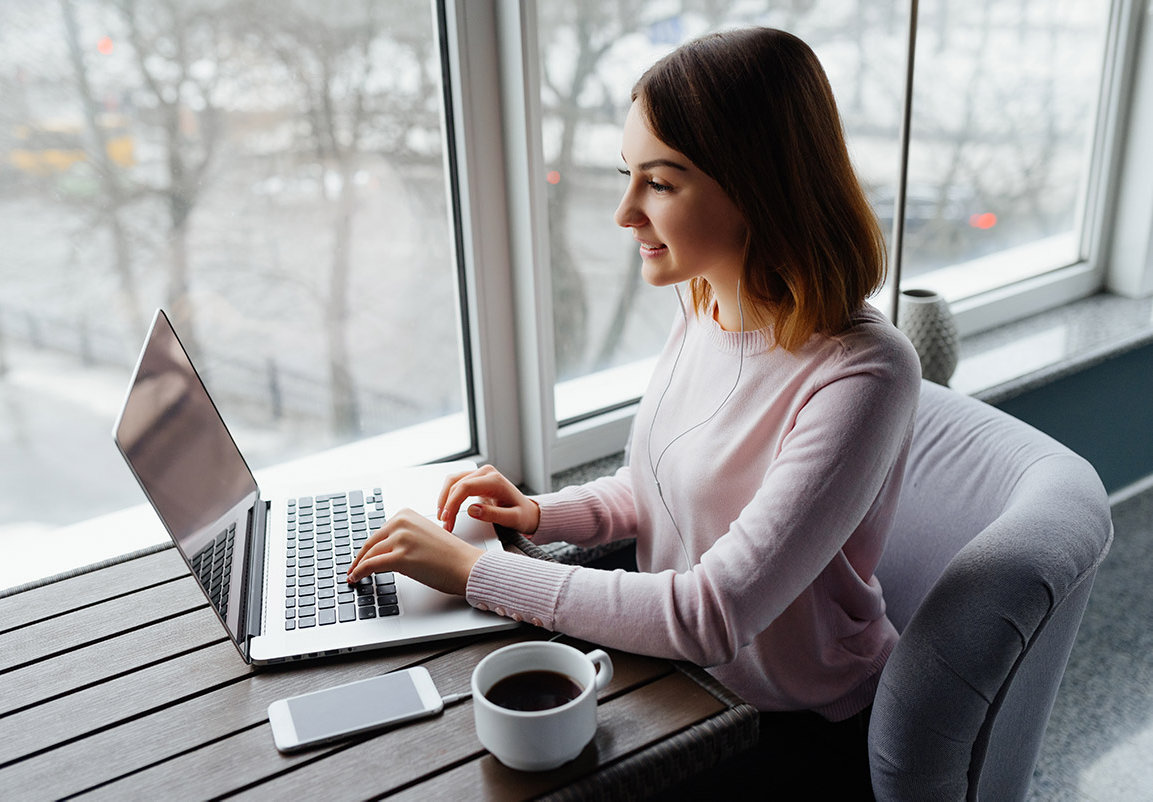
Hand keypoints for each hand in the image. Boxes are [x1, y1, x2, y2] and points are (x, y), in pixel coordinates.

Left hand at [346, 508, 483, 595]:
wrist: (467, 566)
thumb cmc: (451, 555)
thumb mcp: (424, 535)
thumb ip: (404, 537)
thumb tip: (384, 550)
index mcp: (407, 514)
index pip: (379, 532)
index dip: (369, 547)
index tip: (362, 556)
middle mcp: (402, 522)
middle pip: (371, 542)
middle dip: (360, 557)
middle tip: (353, 567)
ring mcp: (401, 539)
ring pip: (369, 555)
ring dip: (358, 567)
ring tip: (354, 575)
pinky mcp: (400, 557)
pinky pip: (371, 565)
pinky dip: (360, 572)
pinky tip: (356, 578)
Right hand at [436, 465, 540, 534]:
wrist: (528, 511)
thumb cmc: (522, 515)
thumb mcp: (513, 519)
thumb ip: (494, 515)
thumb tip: (472, 510)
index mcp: (495, 480)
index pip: (466, 486)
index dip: (453, 502)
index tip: (447, 518)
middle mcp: (486, 473)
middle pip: (456, 483)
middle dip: (447, 505)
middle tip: (445, 524)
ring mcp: (480, 474)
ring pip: (452, 481)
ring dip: (444, 498)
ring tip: (443, 517)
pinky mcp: (475, 479)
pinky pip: (456, 483)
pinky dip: (448, 495)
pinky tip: (446, 508)